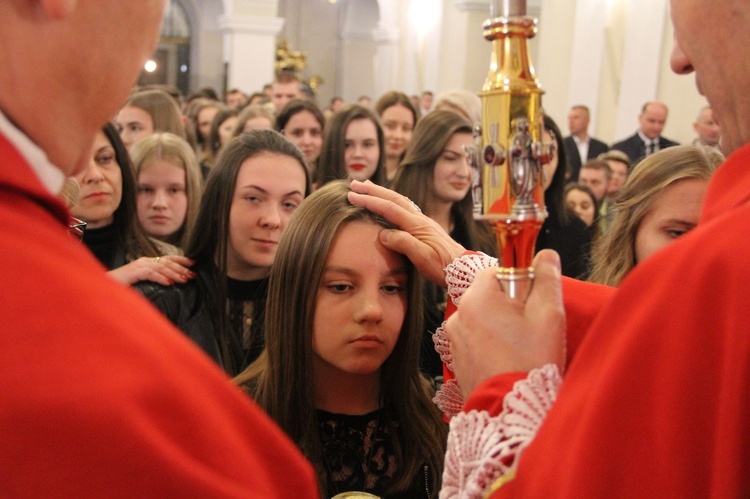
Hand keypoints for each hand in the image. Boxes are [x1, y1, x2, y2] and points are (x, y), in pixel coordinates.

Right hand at [107, 255, 195, 285]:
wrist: (103, 287)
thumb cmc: (121, 287)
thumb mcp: (141, 283)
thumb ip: (153, 282)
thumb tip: (169, 285)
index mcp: (146, 263)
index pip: (166, 259)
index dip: (180, 260)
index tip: (193, 263)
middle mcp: (144, 261)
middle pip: (166, 262)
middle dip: (181, 268)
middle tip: (192, 274)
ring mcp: (138, 266)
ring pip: (161, 266)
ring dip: (174, 273)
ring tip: (185, 279)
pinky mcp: (133, 272)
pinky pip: (150, 273)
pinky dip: (161, 277)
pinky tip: (169, 282)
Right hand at [347, 180, 464, 286]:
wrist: (463, 269)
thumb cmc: (443, 266)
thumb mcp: (422, 257)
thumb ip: (403, 243)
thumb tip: (383, 233)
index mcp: (416, 224)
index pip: (389, 208)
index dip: (370, 201)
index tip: (352, 196)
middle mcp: (419, 219)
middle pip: (393, 198)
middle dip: (373, 190)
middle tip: (354, 184)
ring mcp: (422, 221)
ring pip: (399, 201)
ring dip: (382, 193)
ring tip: (367, 187)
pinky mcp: (424, 227)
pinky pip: (404, 208)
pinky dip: (391, 201)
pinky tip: (388, 203)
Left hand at [445, 250, 564, 396]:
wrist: (510, 409)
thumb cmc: (531, 359)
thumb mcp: (549, 315)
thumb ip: (547, 279)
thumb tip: (546, 255)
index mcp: (477, 297)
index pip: (495, 272)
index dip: (518, 283)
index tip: (532, 303)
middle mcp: (458, 314)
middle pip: (488, 296)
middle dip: (509, 307)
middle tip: (530, 329)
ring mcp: (454, 338)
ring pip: (481, 319)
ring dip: (499, 327)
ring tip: (519, 349)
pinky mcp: (456, 359)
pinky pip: (475, 341)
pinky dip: (489, 346)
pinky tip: (506, 361)